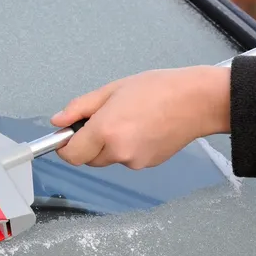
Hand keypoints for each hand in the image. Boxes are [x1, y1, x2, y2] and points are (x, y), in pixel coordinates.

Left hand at [50, 65, 230, 168]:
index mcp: (106, 130)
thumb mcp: (112, 90)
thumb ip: (80, 108)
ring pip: (108, 159)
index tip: (68, 135)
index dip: (65, 146)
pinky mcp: (146, 165)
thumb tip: (58, 122)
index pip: (71, 155)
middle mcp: (118, 151)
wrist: (197, 101)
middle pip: (88, 158)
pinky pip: (126, 159)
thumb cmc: (160, 89)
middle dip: (90, 143)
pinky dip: (127, 148)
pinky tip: (142, 129)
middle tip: (105, 118)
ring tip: (129, 120)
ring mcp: (133, 162)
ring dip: (110, 145)